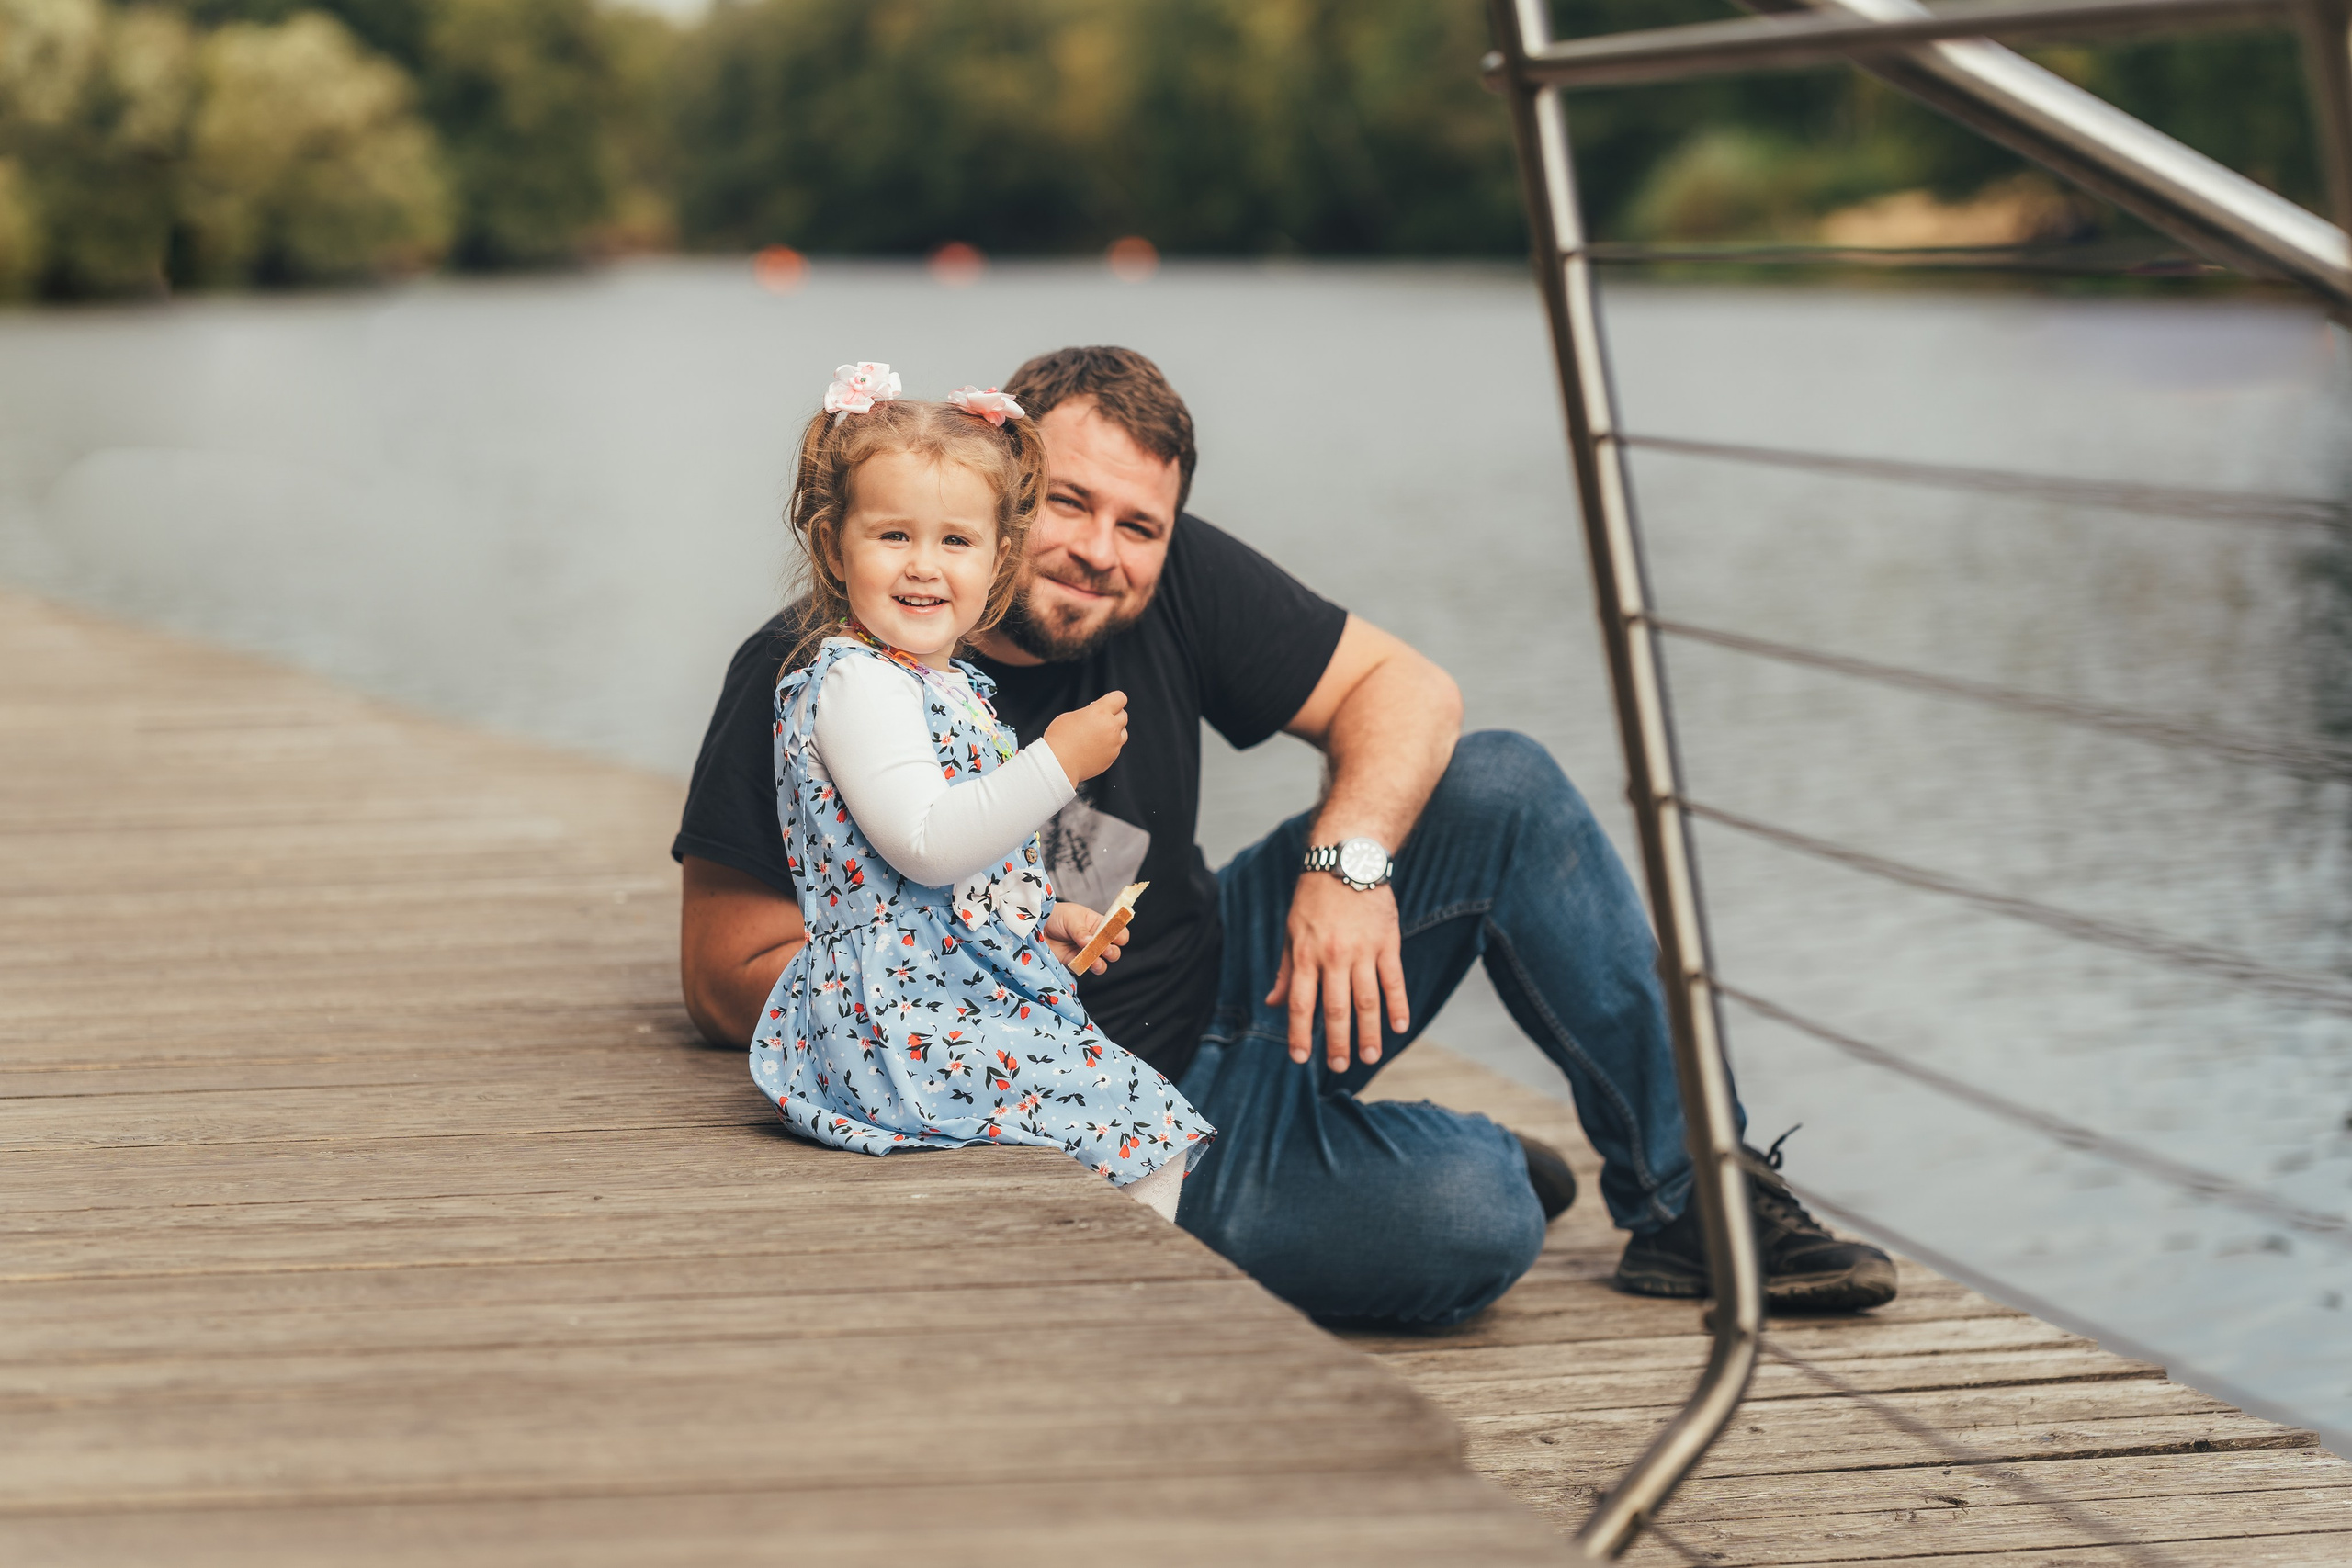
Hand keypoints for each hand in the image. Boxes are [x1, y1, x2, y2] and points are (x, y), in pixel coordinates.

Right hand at [1042, 691, 1127, 782]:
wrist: (1058, 764)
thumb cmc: (1059, 739)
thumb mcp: (1071, 716)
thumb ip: (1088, 714)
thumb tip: (1094, 716)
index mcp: (1100, 712)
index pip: (1120, 698)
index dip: (1115, 699)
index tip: (1110, 703)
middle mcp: (1111, 726)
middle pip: (1123, 715)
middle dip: (1114, 715)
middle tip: (1101, 720)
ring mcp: (1113, 743)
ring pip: (1123, 733)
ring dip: (1114, 732)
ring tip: (1098, 735)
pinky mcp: (1112, 757)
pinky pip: (1116, 748)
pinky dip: (1109, 746)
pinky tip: (1094, 748)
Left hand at [1042, 901, 1127, 974]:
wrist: (1035, 925)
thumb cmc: (1055, 915)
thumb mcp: (1071, 918)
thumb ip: (1082, 931)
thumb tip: (1091, 942)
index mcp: (1098, 924)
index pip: (1117, 931)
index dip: (1119, 935)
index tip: (1115, 937)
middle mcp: (1095, 940)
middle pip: (1113, 950)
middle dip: (1112, 951)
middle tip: (1105, 949)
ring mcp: (1085, 952)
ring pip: (1102, 963)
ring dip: (1101, 963)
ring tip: (1095, 961)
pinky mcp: (1074, 962)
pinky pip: (1084, 968)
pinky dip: (1085, 967)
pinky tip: (1082, 963)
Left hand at [1266, 872, 1408, 1071]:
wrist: (1347, 859)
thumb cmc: (1314, 898)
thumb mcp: (1291, 931)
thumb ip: (1286, 971)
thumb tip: (1272, 1002)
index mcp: (1306, 955)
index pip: (1301, 1003)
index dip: (1300, 1033)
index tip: (1301, 1059)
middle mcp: (1334, 956)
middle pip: (1336, 1008)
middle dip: (1338, 1041)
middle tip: (1341, 1067)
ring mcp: (1363, 950)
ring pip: (1367, 999)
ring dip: (1368, 1031)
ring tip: (1369, 1056)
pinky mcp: (1388, 942)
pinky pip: (1394, 980)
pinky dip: (1398, 1005)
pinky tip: (1400, 1027)